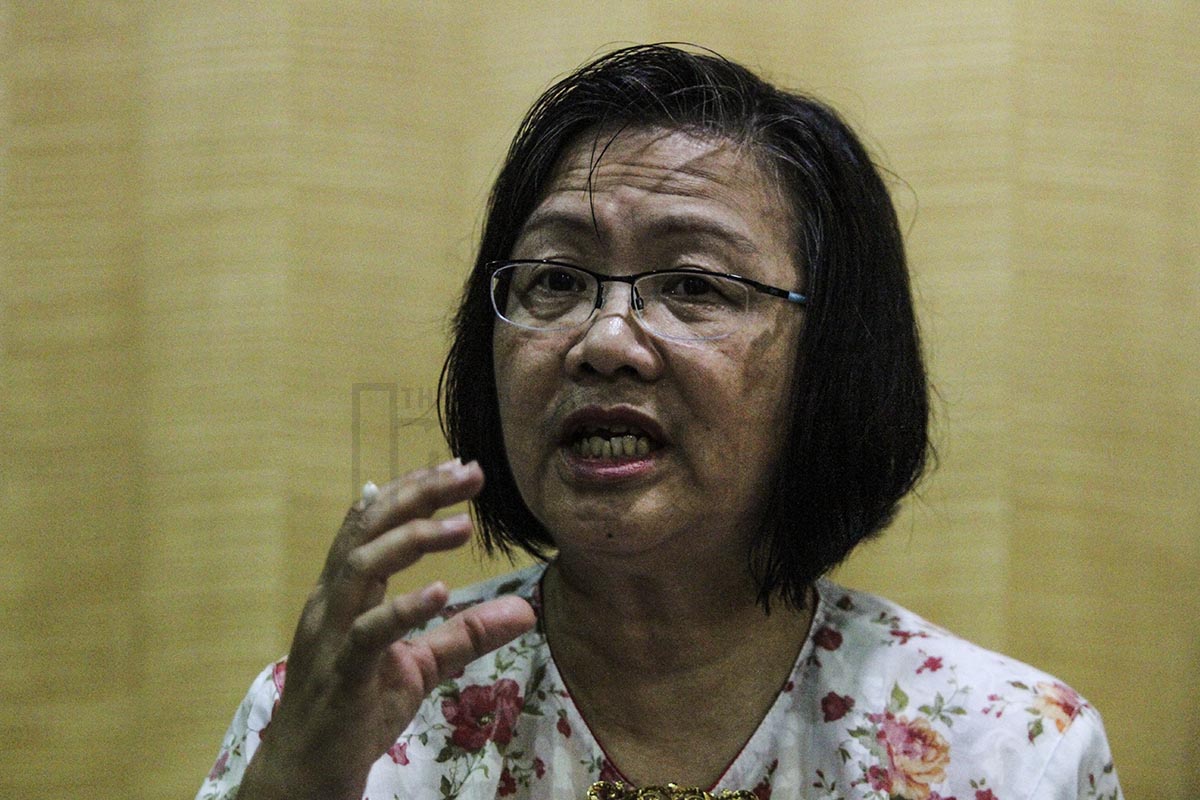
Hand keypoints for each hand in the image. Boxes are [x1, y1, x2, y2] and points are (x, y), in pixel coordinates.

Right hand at [237, 459, 536, 799]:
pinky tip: (440, 593)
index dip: (413, 489)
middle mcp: (331, 602)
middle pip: (368, 528)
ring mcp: (331, 636)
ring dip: (412, 540)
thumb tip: (524, 611)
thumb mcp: (422, 665)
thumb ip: (466, 634)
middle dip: (418, 495)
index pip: (372, 521)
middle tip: (468, 473)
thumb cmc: (357, 709)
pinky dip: (403, 608)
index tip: (457, 465)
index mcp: (345, 591)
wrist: (308, 772)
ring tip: (462, 526)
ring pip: (360, 567)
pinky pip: (368, 633)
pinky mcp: (341, 675)